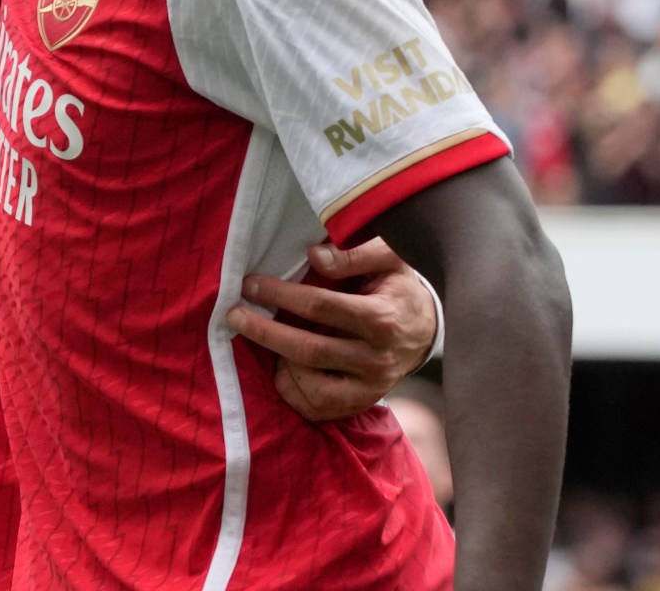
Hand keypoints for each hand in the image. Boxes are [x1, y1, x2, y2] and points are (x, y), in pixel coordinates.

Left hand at [227, 238, 436, 421]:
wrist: (426, 331)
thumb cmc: (397, 288)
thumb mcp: (389, 259)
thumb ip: (354, 254)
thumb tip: (315, 255)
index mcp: (381, 318)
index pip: (320, 307)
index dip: (280, 295)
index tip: (250, 284)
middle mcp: (376, 358)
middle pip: (308, 349)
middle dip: (264, 332)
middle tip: (233, 314)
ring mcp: (369, 386)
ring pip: (309, 383)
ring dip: (278, 361)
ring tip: (264, 338)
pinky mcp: (360, 403)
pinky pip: (315, 405)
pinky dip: (291, 388)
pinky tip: (283, 364)